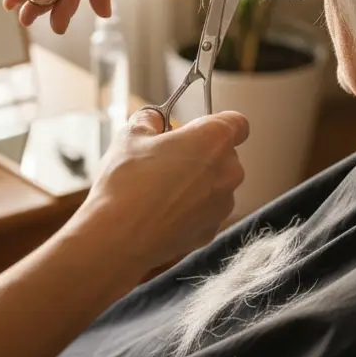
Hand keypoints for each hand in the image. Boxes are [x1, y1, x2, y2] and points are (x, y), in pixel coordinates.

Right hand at [82, 109, 247, 270]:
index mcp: (214, 139)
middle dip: (201, 154)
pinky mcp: (211, 231)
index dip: (217, 123)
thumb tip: (153, 119)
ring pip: (216, 185)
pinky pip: (205, 212)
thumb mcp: (131, 136)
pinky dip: (190, 210)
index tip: (196, 129)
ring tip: (160, 189)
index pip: (237, 123)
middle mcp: (229, 171)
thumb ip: (149, 120)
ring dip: (197, 184)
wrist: (118, 237)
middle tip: (168, 159)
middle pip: (225, 155)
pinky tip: (162, 212)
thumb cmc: (127, 182)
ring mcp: (223, 204)